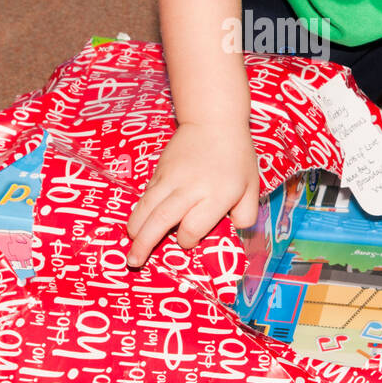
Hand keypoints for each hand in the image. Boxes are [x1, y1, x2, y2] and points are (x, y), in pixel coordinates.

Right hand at [124, 121, 260, 268]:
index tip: (188, 240)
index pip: (193, 228)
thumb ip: (246, 215)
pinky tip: (136, 224)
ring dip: (135, 229)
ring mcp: (170, 178)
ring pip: (146, 208)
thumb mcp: (252, 187)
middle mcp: (190, 188)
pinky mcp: (158, 171)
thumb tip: (233, 233)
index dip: (187, 240)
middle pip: (161, 220)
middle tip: (134, 261)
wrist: (213, 121)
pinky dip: (138, 212)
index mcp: (216, 195)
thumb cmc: (236, 157)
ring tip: (129, 247)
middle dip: (145, 244)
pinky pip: (145, 196)